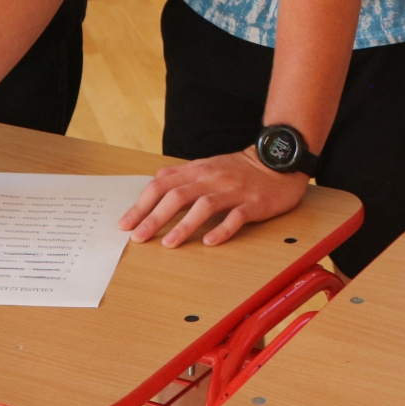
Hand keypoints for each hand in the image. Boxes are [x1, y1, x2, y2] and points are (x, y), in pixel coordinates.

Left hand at [118, 148, 308, 247]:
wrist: (277, 161)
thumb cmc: (239, 169)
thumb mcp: (206, 166)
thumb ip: (181, 176)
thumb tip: (152, 188)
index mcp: (197, 170)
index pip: (162, 185)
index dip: (142, 204)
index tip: (126, 224)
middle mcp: (212, 178)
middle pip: (177, 196)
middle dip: (154, 218)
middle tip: (138, 238)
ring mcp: (233, 190)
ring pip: (204, 206)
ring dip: (184, 226)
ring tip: (168, 244)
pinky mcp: (253, 203)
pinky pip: (236, 216)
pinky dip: (222, 230)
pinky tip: (210, 242)